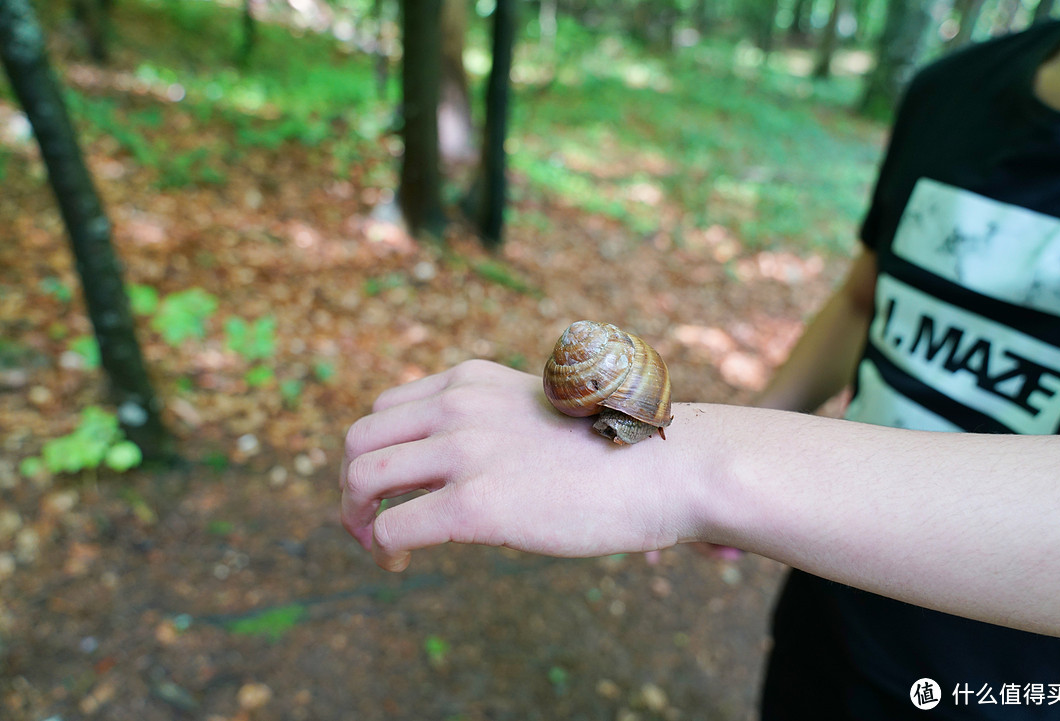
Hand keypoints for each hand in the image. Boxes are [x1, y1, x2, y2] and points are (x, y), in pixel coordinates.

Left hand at [340, 360, 702, 570]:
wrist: (663, 466)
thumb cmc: (611, 449)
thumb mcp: (537, 414)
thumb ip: (492, 425)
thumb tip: (462, 471)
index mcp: (472, 380)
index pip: (386, 407)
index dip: (375, 451)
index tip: (389, 487)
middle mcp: (459, 406)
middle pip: (359, 438)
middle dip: (351, 484)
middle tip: (367, 520)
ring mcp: (465, 452)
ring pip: (362, 478)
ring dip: (355, 517)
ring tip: (377, 545)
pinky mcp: (475, 504)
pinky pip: (393, 525)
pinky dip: (381, 547)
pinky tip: (400, 561)